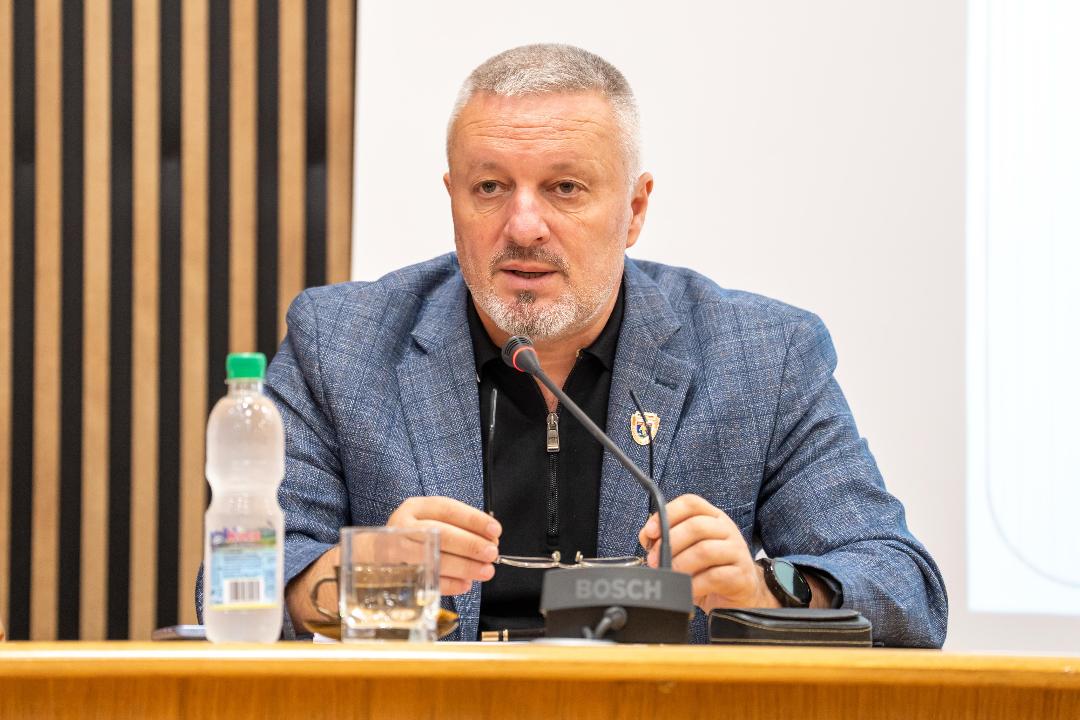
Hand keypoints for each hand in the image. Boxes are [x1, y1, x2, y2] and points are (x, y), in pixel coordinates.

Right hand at [388, 496, 500, 595]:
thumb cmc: (416, 535)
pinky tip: (465, 584)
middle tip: (492, 553)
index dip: (473, 519)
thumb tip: (491, 539)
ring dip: (464, 566)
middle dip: (470, 544)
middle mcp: (403, 526)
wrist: (377, 553)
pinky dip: (449, 584)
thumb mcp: (433, 521)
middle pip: (440, 533)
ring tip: (486, 571)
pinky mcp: (397, 574)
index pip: (447, 509)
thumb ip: (461, 527)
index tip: (495, 530)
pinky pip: (426, 580)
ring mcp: (397, 551)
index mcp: (416, 507)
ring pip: (433, 558)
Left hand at [638, 494, 775, 612]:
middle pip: (696, 526)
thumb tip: (647, 537)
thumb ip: (666, 540)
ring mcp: (737, 552)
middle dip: (670, 543)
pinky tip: (686, 589)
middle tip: (654, 561)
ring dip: (680, 564)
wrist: (740, 596)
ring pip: (705, 550)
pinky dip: (694, 584)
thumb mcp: (686, 551)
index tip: (650, 532)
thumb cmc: (708, 570)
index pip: (691, 503)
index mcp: (712, 518)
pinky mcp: (741, 576)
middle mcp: (727, 530)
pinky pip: (715, 576)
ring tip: (671, 575)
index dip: (668, 513)